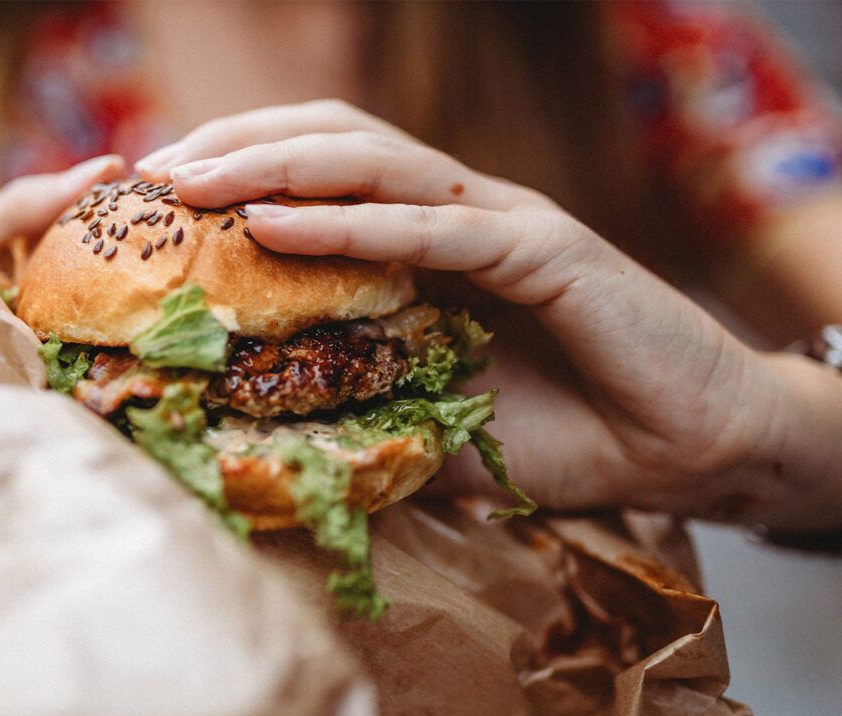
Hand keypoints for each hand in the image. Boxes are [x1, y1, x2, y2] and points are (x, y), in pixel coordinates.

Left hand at [139, 101, 841, 532]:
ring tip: (189, 181)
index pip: (320, 180)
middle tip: (148, 173)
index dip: (238, 176)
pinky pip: (436, 228)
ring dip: (274, 164)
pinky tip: (278, 222)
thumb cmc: (572, 434)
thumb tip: (270, 444)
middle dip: (235, 147)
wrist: (694, 444)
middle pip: (332, 144)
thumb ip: (368, 418)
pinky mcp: (548, 250)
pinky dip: (354, 223)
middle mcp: (458, 213)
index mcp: (429, 245)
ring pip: (374, 163)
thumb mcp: (439, 428)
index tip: (154, 205)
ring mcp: (503, 222)